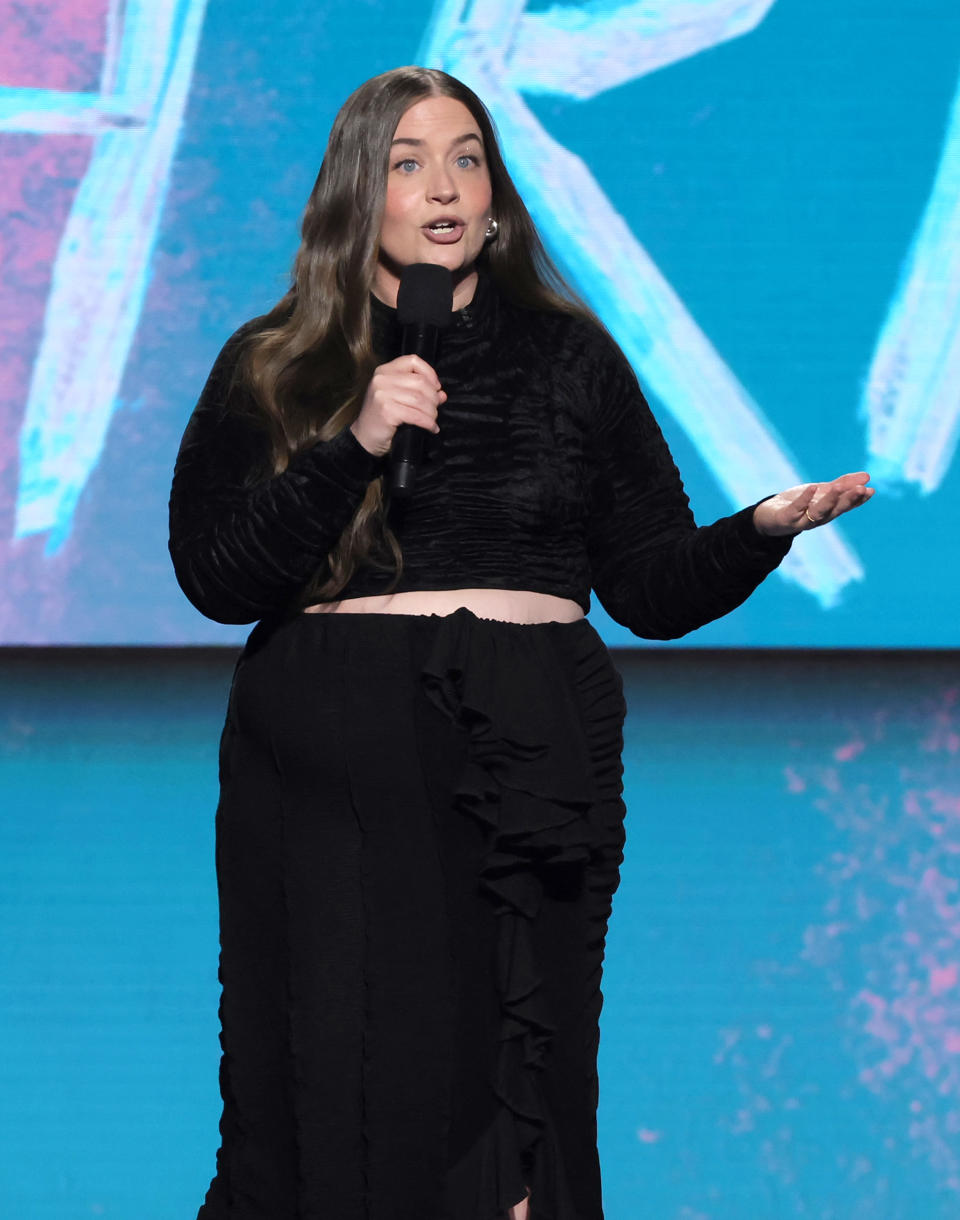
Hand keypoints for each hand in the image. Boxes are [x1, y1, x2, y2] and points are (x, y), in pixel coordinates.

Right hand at [350, 354, 445, 458]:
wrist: (364, 437)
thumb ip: (419, 392)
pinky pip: (416, 415)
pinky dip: (428, 423)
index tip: (436, 387)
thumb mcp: (398, 398)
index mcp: (384, 371)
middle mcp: (381, 379)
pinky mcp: (386, 411)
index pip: (413, 361)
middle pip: (420, 382)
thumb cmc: (382, 417)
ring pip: (420, 400)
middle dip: (433, 397)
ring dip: (431, 412)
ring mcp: (382, 394)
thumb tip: (442, 394)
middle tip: (435, 408)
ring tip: (433, 420)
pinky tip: (431, 428)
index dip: (430, 373)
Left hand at [753, 471, 874, 536]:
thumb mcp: (821, 491)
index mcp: (828, 512)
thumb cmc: (798, 503)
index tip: (870, 490)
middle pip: (836, 510)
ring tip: (838, 487)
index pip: (846, 506)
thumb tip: (867, 476)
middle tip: (862, 489)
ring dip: (830, 501)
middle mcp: (818, 519)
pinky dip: (804, 499)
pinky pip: (796, 510)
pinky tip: (813, 487)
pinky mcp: (786, 519)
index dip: (858, 499)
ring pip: (819, 513)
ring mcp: (802, 520)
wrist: (768, 517)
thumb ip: (842, 485)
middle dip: (849, 500)